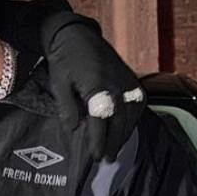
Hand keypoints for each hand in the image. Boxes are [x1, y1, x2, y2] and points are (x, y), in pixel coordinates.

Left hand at [46, 20, 143, 161]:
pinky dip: (131, 120)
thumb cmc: (64, 61)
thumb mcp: (59, 84)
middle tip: (105, 159)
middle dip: (113, 142)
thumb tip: (74, 129)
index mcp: (97, 85)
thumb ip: (67, 107)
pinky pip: (137, 105)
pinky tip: (124, 130)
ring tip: (113, 150)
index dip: (99, 140)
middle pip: (119, 121)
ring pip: (130, 115)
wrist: (78, 36)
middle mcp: (117, 84)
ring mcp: (127, 81)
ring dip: (123, 134)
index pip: (101, 120)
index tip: (96, 156)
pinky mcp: (133, 80)